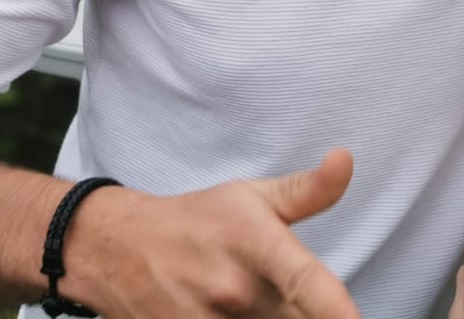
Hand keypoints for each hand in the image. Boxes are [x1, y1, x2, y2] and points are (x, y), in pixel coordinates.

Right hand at [63, 148, 359, 317]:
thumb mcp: (252, 196)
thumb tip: (347, 160)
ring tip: (253, 301)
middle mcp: (233, 292)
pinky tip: (233, 313)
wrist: (117, 248)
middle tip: (279, 288)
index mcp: (256, 246)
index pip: (304, 281)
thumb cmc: (197, 221)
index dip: (333, 308)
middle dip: (303, 313)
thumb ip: (308, 190)